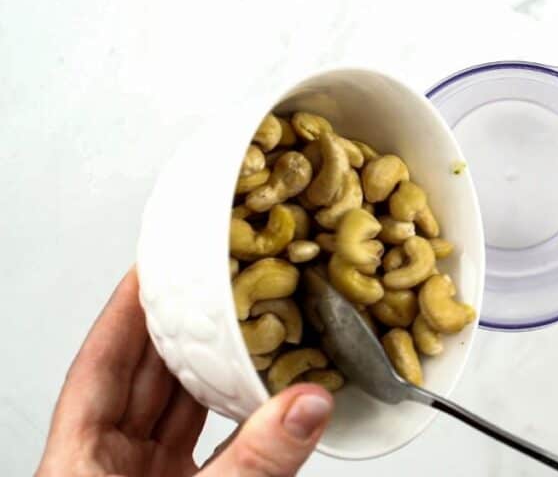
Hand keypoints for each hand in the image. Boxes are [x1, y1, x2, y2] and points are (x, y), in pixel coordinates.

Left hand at [36, 269, 333, 476]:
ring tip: (236, 331)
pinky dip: (228, 418)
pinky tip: (254, 399)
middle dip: (175, 332)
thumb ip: (253, 459)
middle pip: (138, 380)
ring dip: (204, 373)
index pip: (98, 365)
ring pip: (171, 412)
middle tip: (207, 286)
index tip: (149, 271)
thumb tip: (306, 406)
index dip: (124, 312)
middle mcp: (106, 467)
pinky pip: (203, 445)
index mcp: (81, 461)